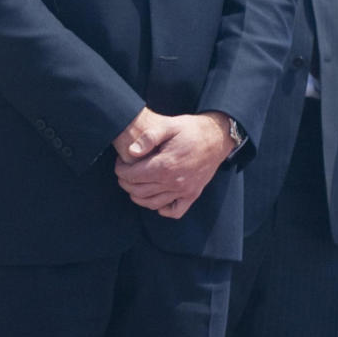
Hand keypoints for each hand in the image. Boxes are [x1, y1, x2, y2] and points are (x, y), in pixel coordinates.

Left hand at [113, 109, 233, 218]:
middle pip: (139, 191)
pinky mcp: (193, 194)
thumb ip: (148, 137)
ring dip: (138, 197)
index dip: (121, 170)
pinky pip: (175, 211)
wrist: (217, 137)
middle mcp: (174, 182)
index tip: (119, 163)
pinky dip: (162, 209)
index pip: (133, 176)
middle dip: (126, 183)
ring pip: (152, 203)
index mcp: (165, 165)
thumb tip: (131, 152)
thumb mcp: (169, 125)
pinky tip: (156, 199)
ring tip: (134, 185)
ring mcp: (184, 191)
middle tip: (123, 173)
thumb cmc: (191, 130)